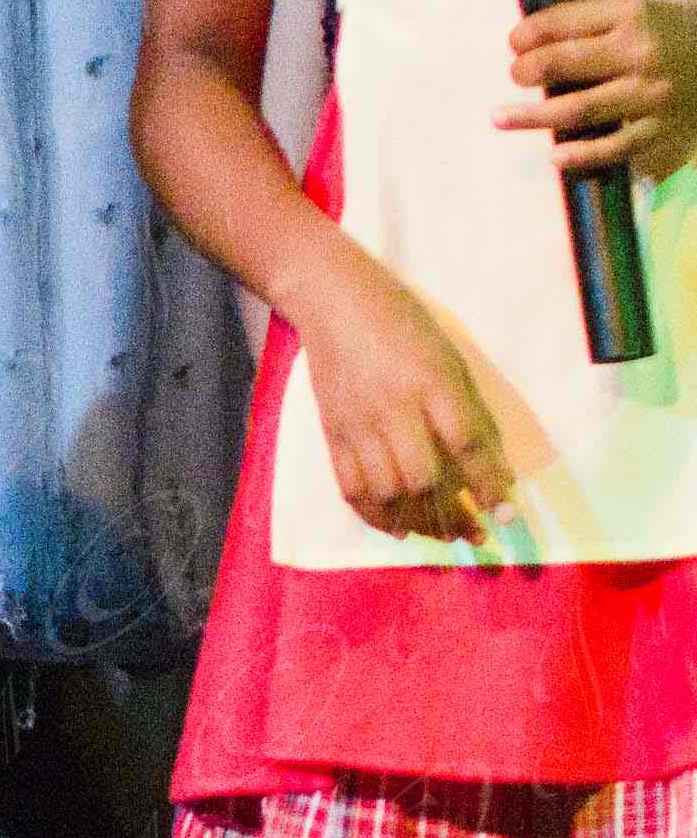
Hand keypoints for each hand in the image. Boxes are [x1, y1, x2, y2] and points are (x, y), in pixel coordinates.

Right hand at [302, 256, 513, 543]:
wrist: (333, 302)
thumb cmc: (405, 326)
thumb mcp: (450, 361)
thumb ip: (470, 414)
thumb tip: (493, 471)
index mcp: (431, 382)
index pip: (465, 444)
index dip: (488, 485)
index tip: (505, 515)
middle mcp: (392, 407)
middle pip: (421, 478)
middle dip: (452, 515)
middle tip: (475, 534)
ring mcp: (357, 423)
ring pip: (386, 491)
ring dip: (418, 522)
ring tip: (442, 535)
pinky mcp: (331, 432)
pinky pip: (350, 485)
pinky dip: (374, 516)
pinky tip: (398, 528)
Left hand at [505, 0, 696, 186]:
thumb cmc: (670, 30)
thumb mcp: (635, 10)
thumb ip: (588, 23)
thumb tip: (527, 43)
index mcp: (630, 15)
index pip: (561, 23)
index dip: (527, 35)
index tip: (515, 44)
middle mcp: (640, 54)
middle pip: (562, 64)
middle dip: (526, 71)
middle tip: (515, 76)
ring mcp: (652, 95)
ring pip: (579, 109)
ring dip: (532, 116)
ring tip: (500, 118)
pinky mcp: (664, 129)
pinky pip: (617, 147)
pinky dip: (583, 154)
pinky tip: (556, 156)